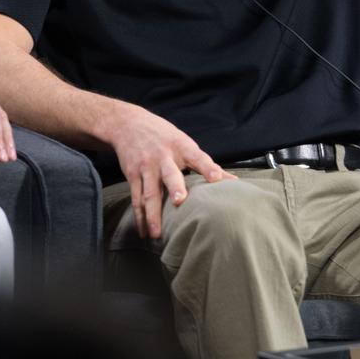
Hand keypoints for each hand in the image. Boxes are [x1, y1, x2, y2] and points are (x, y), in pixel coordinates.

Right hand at [107, 104, 235, 238]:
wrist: (128, 124)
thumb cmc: (164, 137)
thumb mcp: (184, 142)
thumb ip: (204, 163)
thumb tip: (231, 180)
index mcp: (181, 147)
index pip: (198, 157)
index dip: (208, 168)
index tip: (217, 178)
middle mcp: (163, 157)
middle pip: (170, 174)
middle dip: (175, 187)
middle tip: (180, 201)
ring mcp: (146, 167)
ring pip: (149, 193)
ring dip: (153, 214)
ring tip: (157, 234)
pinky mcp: (133, 176)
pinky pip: (136, 199)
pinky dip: (140, 217)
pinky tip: (143, 232)